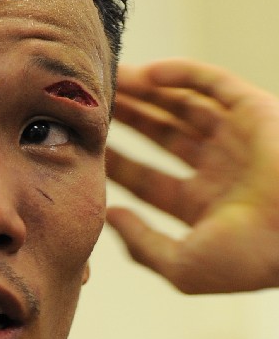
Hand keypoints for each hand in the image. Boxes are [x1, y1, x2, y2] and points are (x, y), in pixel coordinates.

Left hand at [106, 59, 278, 292]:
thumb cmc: (251, 258)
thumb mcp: (183, 266)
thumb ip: (142, 244)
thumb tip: (112, 217)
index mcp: (203, 206)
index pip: (147, 179)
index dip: (115, 162)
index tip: (83, 147)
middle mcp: (220, 169)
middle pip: (161, 137)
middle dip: (127, 119)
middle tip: (89, 104)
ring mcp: (238, 139)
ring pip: (182, 106)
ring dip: (146, 91)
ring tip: (109, 78)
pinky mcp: (256, 110)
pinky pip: (214, 83)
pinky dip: (183, 74)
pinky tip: (147, 73)